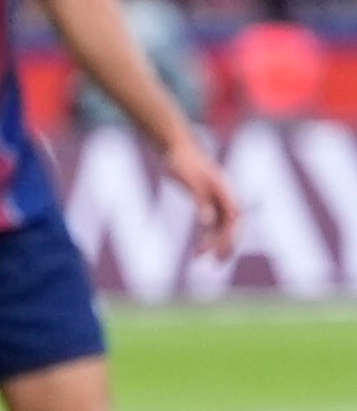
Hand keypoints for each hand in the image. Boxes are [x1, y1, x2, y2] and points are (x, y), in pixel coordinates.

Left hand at [164, 133, 239, 261]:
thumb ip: (201, 200)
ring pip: (222, 227)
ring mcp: (217, 199)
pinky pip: (212, 224)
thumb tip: (207, 223)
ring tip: (201, 259)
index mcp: (224, 190)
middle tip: (217, 263)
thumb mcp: (190, 180)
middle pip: (232, 225)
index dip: (230, 235)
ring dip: (215, 243)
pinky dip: (207, 237)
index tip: (220, 252)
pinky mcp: (207, 201)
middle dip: (227, 244)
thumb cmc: (182, 161)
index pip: (234, 218)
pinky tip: (198, 251)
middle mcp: (225, 196)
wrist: (176, 147)